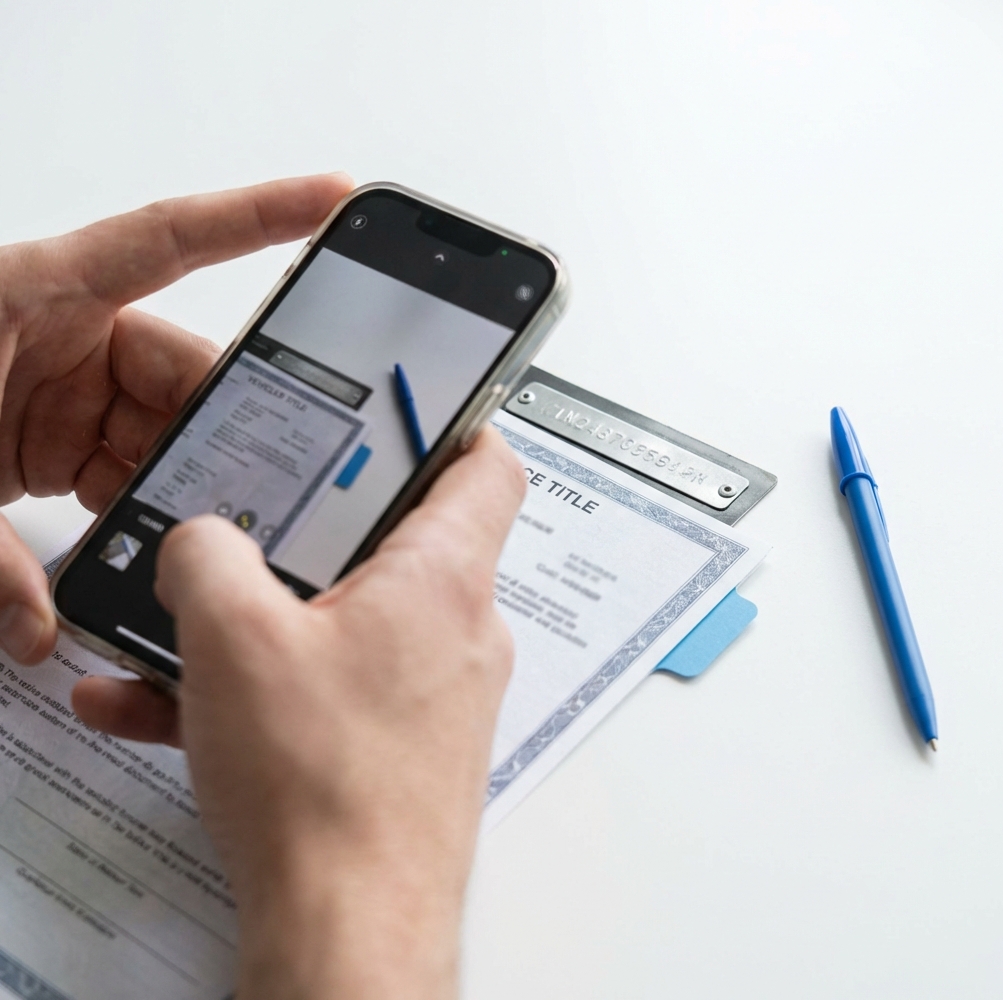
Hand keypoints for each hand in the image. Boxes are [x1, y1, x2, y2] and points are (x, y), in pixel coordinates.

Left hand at [0, 173, 352, 663]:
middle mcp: (65, 334)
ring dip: (175, 486)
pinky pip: (123, 468)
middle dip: (217, 432)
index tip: (331, 199)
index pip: (172, 239)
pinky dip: (137, 509)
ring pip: (161, 430)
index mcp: (39, 293)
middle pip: (182, 369)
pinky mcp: (52, 439)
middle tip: (253, 486)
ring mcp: (64, 390)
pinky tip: (141, 543)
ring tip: (190, 535)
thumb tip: (39, 628)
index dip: (259, 213)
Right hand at [73, 427, 525, 999]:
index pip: (487, 466)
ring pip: (352, 622)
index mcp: (442, 577)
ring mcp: (438, 691)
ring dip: (270, 621)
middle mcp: (459, 629)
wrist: (349, 931)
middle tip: (261, 521)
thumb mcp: (233, 637)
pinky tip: (172, 713)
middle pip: (403, 540)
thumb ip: (207, 555)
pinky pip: (336, 689)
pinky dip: (272, 687)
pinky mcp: (406, 742)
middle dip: (320, 529)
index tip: (401, 414)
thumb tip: (202, 539)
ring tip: (187, 631)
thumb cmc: (323, 786)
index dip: (450, 427)